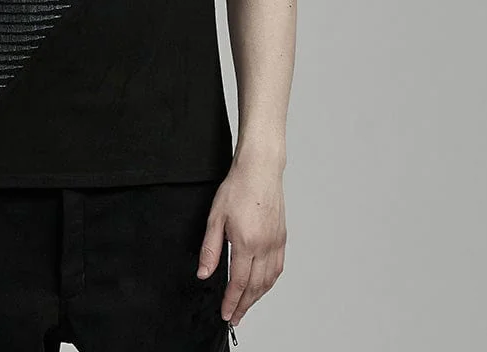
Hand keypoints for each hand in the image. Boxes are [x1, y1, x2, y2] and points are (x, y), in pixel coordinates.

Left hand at [196, 159, 285, 327]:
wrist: (260, 169)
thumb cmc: (237, 188)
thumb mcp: (215, 217)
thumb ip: (210, 248)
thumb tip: (204, 273)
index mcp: (247, 242)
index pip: (238, 282)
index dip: (232, 302)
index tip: (226, 314)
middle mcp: (265, 246)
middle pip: (255, 287)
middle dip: (244, 305)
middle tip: (235, 318)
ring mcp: (276, 243)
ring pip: (269, 281)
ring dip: (257, 297)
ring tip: (246, 306)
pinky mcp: (282, 237)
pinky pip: (278, 268)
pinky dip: (269, 283)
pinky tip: (262, 286)